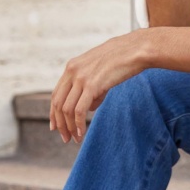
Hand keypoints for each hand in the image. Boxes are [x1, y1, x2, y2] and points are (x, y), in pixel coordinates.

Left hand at [49, 29, 150, 144]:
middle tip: (65, 138)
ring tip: (75, 139)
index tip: (56, 127)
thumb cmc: (122, 60)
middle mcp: (72, 72)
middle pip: (58, 103)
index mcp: (72, 67)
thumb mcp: (101, 72)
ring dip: (69, 127)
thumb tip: (89, 107)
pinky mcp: (92, 85)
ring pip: (67, 109)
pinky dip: (78, 124)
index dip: (54, 113)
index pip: (56, 94)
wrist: (135, 50)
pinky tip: (81, 133)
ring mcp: (81, 78)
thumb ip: (92, 88)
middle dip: (60, 124)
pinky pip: (79, 110)